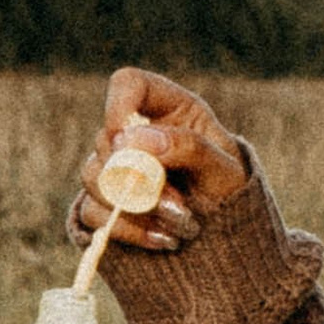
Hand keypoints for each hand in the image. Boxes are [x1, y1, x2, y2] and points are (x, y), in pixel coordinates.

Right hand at [72, 67, 247, 255]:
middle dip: (139, 178)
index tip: (127, 140)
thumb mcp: (224, 169)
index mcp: (169, 110)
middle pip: (106, 139)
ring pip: (94, 177)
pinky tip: (161, 239)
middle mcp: (136, 134)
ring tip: (179, 226)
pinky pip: (93, 212)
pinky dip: (126, 230)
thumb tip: (132, 140)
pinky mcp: (104, 203)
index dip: (119, 105)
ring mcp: (116, 168)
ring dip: (135, 207)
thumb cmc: (230, 193)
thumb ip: (188, 147)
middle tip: (179, 206)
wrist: (227, 237)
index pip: (128, 84)